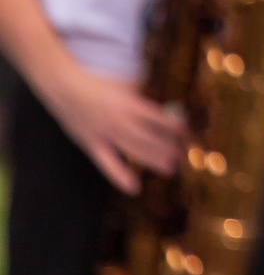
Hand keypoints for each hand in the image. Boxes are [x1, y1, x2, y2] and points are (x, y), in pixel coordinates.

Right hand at [44, 65, 184, 194]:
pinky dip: (121, 176)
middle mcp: (121, 121)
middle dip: (170, 149)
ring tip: (171, 169)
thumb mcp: (126, 88)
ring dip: (154, 160)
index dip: (177, 130)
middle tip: (183, 157)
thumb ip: (143, 101)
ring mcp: (106, 134)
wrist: (65, 88)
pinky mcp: (92, 144)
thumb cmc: (100, 86)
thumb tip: (166, 112)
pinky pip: (108, 163)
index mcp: (132, 105)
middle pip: (152, 139)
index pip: (162, 121)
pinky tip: (135, 188)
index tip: (188, 136)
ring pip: (135, 151)